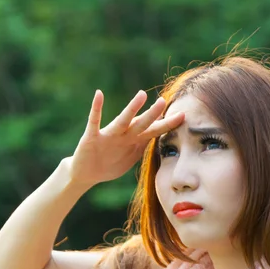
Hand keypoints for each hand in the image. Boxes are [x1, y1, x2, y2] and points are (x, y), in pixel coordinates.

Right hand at [68, 89, 184, 187]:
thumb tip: (160, 129)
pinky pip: (94, 121)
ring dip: (132, 109)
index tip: (183, 115)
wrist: (85, 174)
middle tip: (164, 101)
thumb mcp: (130, 155)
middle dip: (153, 115)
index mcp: (133, 142)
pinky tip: (99, 94)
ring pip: (122, 121)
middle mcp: (122, 136)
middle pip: (141, 124)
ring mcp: (107, 136)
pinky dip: (96, 108)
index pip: (153, 131)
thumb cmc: (110, 164)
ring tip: (141, 95)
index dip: (167, 125)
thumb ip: (144, 143)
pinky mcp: (91, 138)